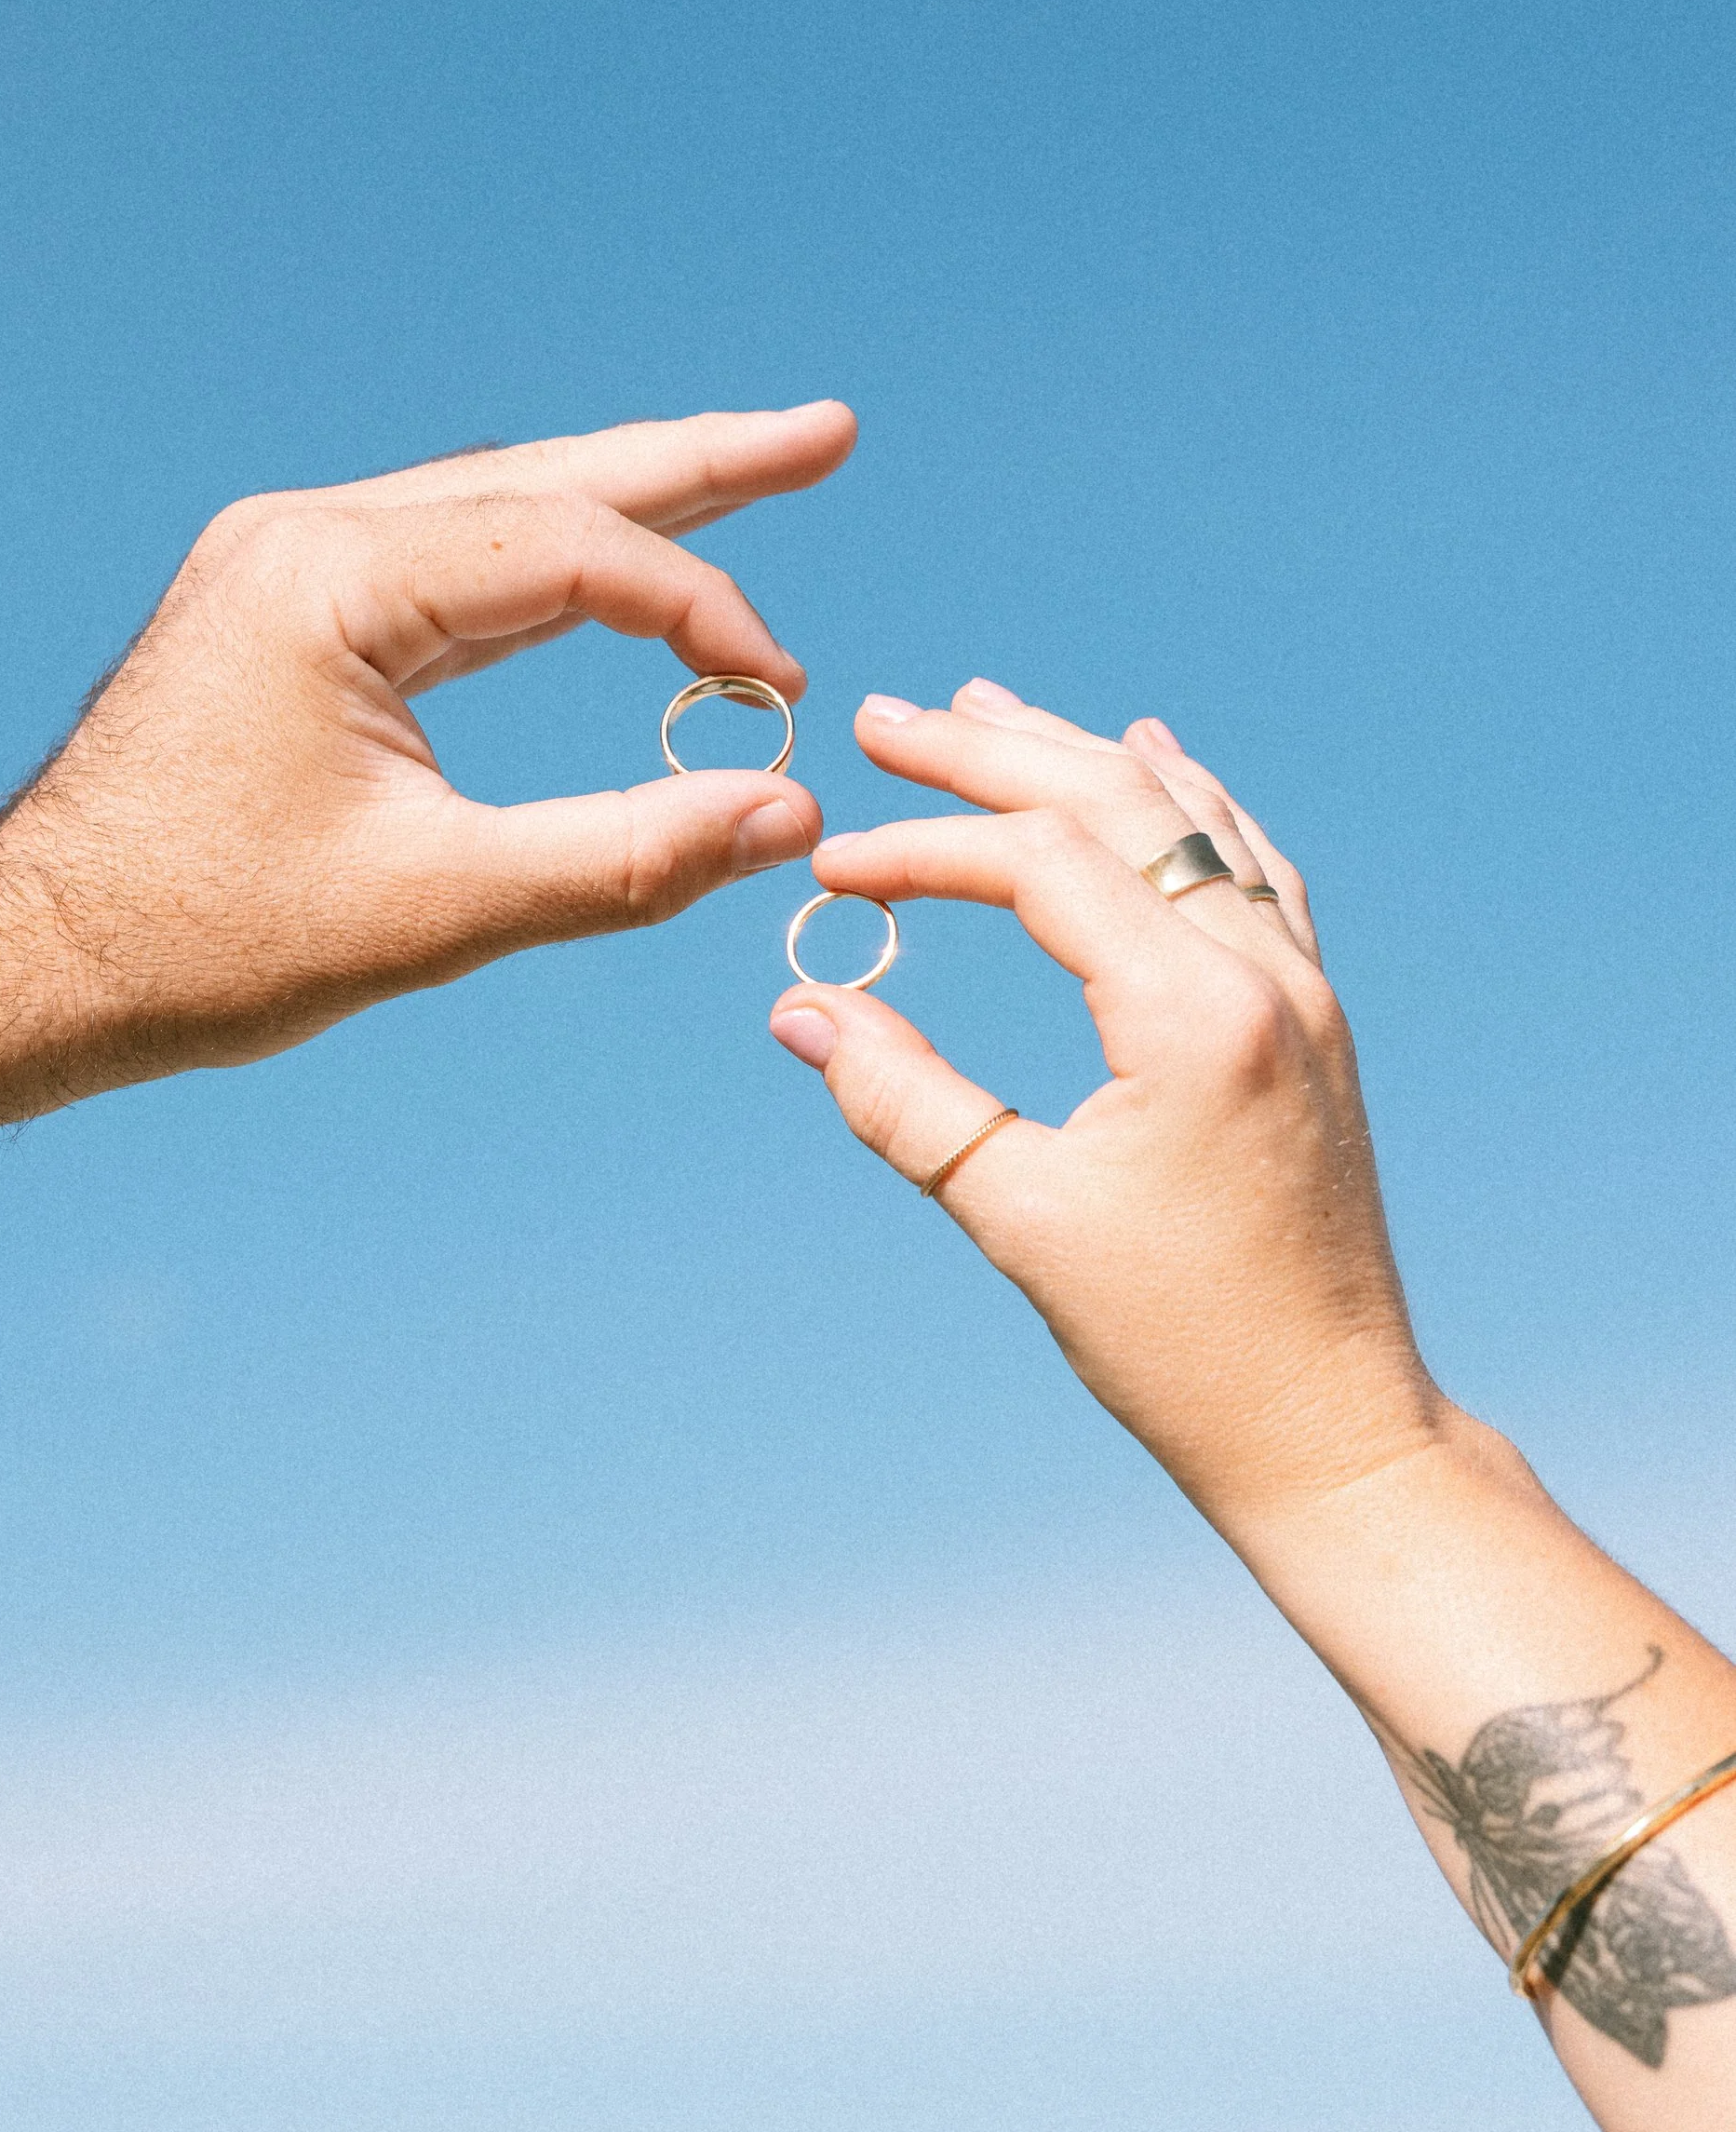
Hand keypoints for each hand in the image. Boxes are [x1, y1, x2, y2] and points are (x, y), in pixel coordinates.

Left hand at [0, 402, 853, 1077]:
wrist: (30, 968)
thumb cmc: (201, 946)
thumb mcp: (433, 910)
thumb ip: (622, 857)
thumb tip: (788, 817)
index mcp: (327, 578)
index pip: (568, 551)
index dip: (699, 612)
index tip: (779, 696)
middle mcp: (306, 535)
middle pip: (547, 479)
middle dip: (697, 464)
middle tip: (829, 431)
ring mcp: (291, 562)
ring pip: (503, 507)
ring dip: (633, 501)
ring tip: (762, 464)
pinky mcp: (289, 607)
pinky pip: (453, 559)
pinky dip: (555, 563)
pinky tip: (627, 567)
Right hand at [767, 678, 1440, 1534]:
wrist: (1329, 1426)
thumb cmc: (1179, 1343)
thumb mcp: (1019, 1217)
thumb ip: (904, 1099)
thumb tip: (802, 1006)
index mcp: (1198, 1015)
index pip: (1041, 863)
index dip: (924, 848)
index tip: (829, 869)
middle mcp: (1266, 976)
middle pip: (1117, 802)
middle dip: (991, 753)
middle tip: (883, 717)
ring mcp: (1304, 991)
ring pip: (1189, 817)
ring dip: (1081, 753)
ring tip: (987, 705)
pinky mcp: (1314, 1020)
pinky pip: (1252, 865)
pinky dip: (1188, 799)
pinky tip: (1154, 752)